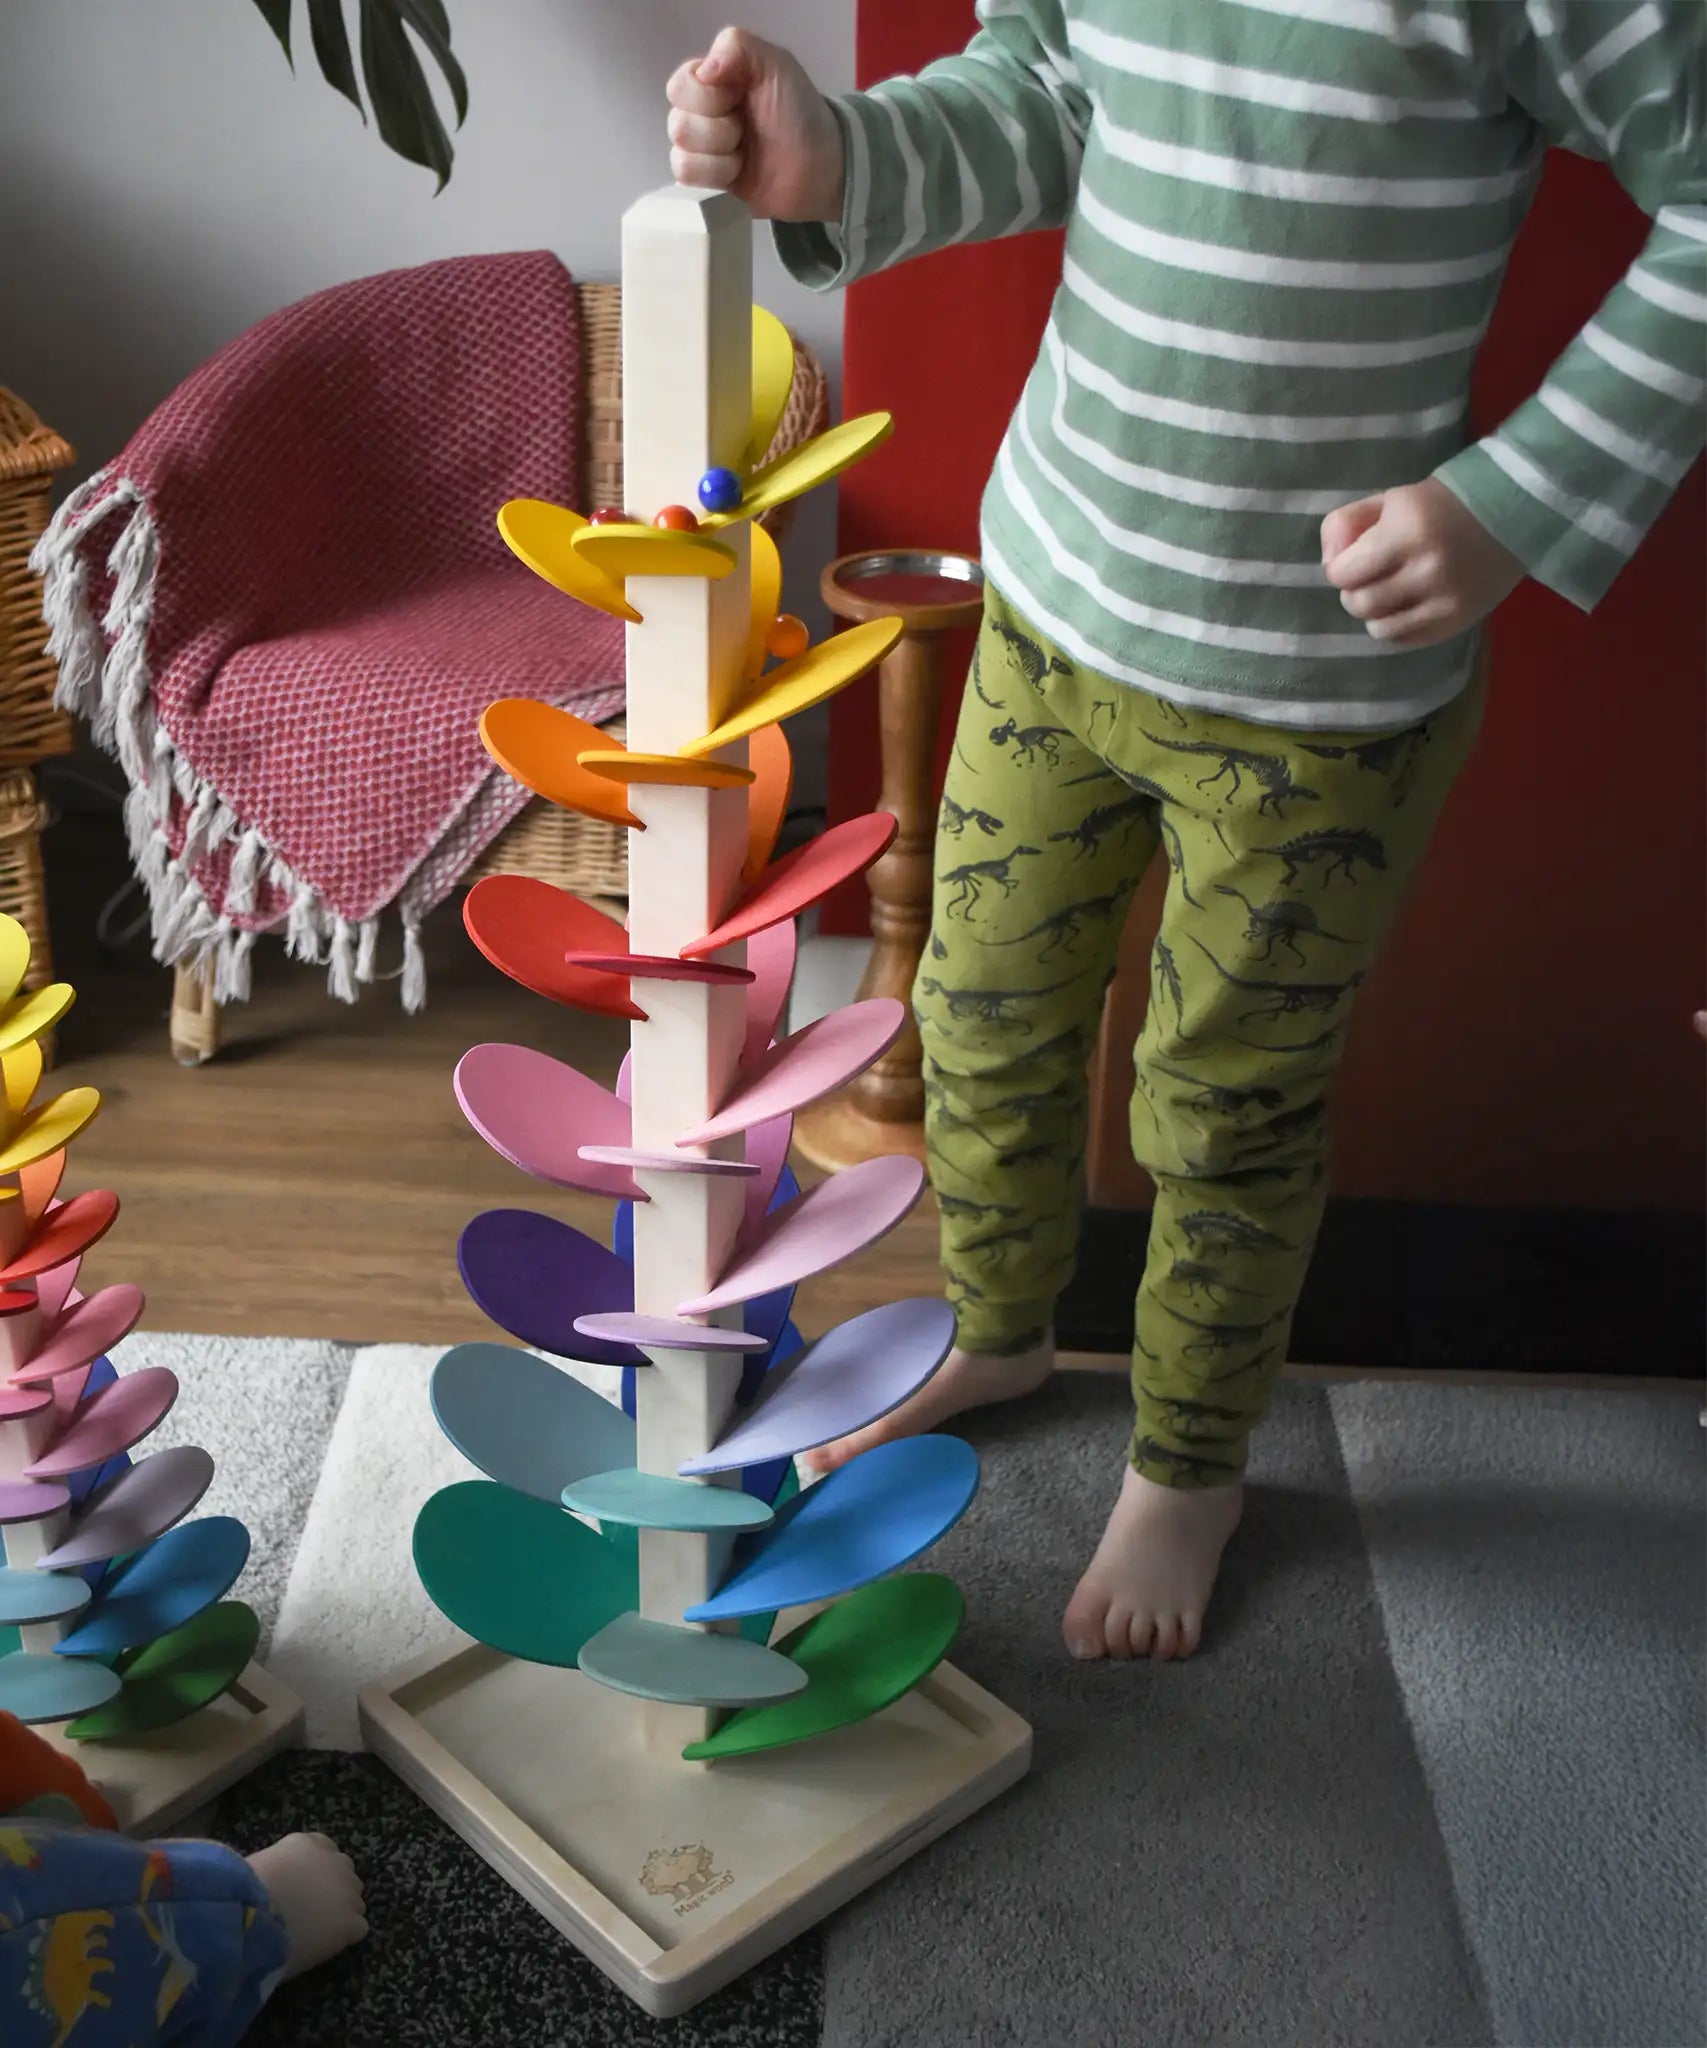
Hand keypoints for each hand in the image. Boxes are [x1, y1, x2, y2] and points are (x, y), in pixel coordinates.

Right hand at [666, 26, 845, 223]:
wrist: (820, 166)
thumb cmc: (799, 112)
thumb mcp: (775, 64)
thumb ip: (737, 47)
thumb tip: (704, 71)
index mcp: (711, 80)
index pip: (680, 87)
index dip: (709, 98)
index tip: (740, 99)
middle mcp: (700, 114)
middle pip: (678, 124)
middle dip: (718, 130)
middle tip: (746, 130)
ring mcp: (702, 151)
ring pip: (680, 154)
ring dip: (720, 157)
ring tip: (745, 155)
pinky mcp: (707, 184)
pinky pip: (686, 182)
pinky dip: (716, 177)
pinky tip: (738, 174)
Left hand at [1322, 478, 1524, 647]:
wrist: (1512, 511)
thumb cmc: (1440, 505)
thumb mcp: (1390, 500)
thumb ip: (1346, 525)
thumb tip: (1327, 565)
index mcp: (1406, 531)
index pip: (1342, 574)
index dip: (1340, 568)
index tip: (1352, 559)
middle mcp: (1426, 569)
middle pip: (1359, 604)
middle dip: (1354, 592)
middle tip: (1370, 577)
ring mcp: (1445, 601)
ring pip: (1378, 629)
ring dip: (1374, 613)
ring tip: (1388, 592)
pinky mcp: (1458, 622)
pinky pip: (1405, 640)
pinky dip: (1396, 626)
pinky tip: (1407, 605)